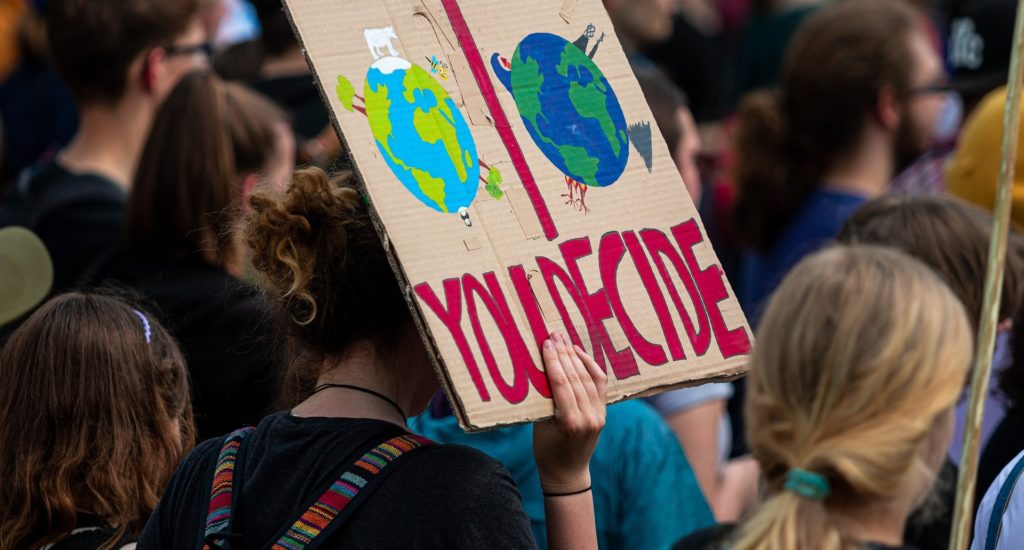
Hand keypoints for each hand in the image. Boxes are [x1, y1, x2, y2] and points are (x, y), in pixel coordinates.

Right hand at [533, 332, 606, 493]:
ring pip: (588, 378)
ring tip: (564, 340)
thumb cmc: (546, 450)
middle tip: (554, 334)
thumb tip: (541, 368)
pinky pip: (599, 384)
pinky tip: (580, 353)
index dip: (553, 360)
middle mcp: (588, 417)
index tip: (546, 343)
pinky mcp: (603, 413)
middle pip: (576, 377)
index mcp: (569, 422)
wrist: (567, 473)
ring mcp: (599, 415)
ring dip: (575, 356)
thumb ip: (544, 399)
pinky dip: (590, 366)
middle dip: (564, 353)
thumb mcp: (539, 425)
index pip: (561, 383)